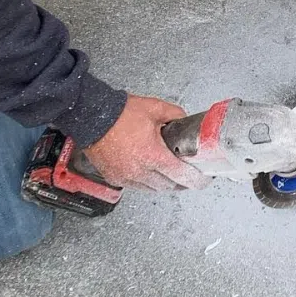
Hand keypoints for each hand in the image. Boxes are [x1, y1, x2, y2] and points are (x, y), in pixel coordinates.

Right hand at [84, 95, 211, 192]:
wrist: (91, 116)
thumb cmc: (120, 113)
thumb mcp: (155, 107)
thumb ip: (175, 115)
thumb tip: (185, 121)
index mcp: (151, 154)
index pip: (180, 175)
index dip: (196, 180)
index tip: (204, 180)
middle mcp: (139, 170)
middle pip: (168, 186)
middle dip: (181, 182)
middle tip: (189, 174)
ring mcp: (126, 177)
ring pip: (152, 189)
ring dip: (164, 183)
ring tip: (170, 173)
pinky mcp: (115, 178)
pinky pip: (137, 186)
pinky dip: (147, 182)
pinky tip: (150, 172)